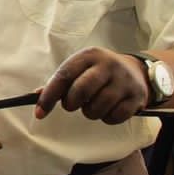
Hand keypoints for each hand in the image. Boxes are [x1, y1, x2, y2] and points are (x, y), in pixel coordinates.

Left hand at [34, 47, 148, 123]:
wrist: (136, 70)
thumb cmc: (99, 72)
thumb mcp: (81, 68)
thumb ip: (60, 82)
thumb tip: (36, 95)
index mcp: (89, 55)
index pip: (64, 75)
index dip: (49, 96)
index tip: (39, 112)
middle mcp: (108, 65)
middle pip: (81, 91)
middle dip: (71, 104)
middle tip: (73, 105)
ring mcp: (124, 80)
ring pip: (97, 107)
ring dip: (90, 113)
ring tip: (93, 105)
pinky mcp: (136, 96)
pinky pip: (113, 117)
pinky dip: (107, 118)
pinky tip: (109, 109)